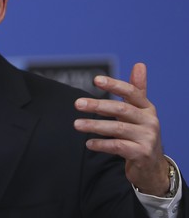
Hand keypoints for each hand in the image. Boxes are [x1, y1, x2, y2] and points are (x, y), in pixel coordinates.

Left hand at [73, 63, 169, 195]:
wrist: (152, 165)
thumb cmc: (141, 133)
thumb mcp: (140, 111)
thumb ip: (137, 89)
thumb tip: (139, 64)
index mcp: (147, 107)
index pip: (131, 92)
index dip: (114, 84)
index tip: (96, 79)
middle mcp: (149, 121)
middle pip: (121, 109)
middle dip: (98, 105)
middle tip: (77, 103)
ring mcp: (147, 138)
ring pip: (117, 128)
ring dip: (95, 126)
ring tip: (76, 124)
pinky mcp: (141, 153)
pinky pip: (118, 146)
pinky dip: (102, 144)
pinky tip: (88, 143)